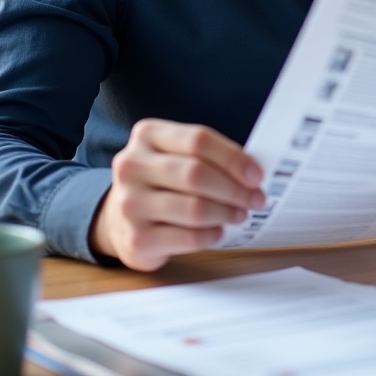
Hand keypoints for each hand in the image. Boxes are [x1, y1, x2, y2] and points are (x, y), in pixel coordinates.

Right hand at [89, 119, 264, 270]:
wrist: (118, 217)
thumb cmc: (162, 181)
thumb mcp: (176, 155)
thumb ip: (208, 156)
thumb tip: (253, 171)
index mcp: (147, 135)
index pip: (198, 140)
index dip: (233, 158)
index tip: (257, 174)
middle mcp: (132, 166)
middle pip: (196, 174)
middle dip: (234, 189)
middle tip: (255, 198)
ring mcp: (129, 204)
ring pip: (194, 209)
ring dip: (226, 213)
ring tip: (240, 214)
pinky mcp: (136, 239)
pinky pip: (188, 238)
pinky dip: (211, 235)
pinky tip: (218, 231)